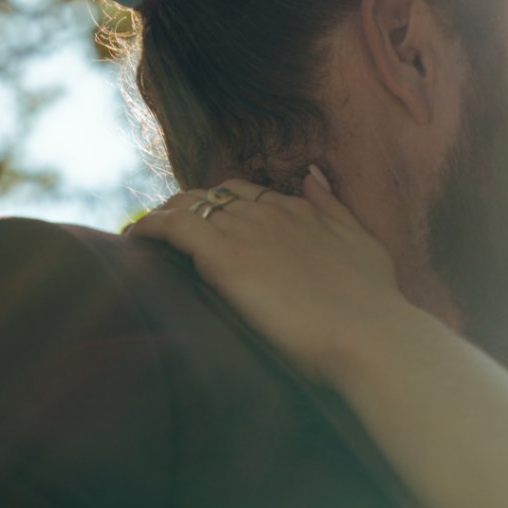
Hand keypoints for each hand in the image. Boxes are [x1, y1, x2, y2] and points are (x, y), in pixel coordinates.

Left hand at [126, 169, 404, 383]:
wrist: (368, 332)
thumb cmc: (374, 301)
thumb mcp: (364, 243)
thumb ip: (334, 208)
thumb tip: (312, 175)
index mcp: (301, 211)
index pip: (249, 195)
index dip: (224, 205)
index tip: (211, 222)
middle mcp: (269, 212)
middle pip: (214, 196)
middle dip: (190, 207)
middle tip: (170, 229)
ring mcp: (244, 231)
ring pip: (188, 206)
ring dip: (164, 217)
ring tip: (147, 235)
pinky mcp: (222, 255)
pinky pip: (171, 227)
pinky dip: (148, 227)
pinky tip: (133, 238)